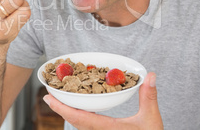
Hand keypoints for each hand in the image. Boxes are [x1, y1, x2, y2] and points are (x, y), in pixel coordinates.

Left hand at [43, 72, 162, 129]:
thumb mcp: (151, 119)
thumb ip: (149, 97)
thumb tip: (151, 76)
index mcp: (106, 128)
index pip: (78, 118)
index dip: (61, 108)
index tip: (48, 98)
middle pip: (74, 121)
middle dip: (60, 109)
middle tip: (48, 96)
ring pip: (79, 125)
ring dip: (67, 112)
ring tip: (59, 101)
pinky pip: (86, 126)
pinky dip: (78, 117)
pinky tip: (78, 110)